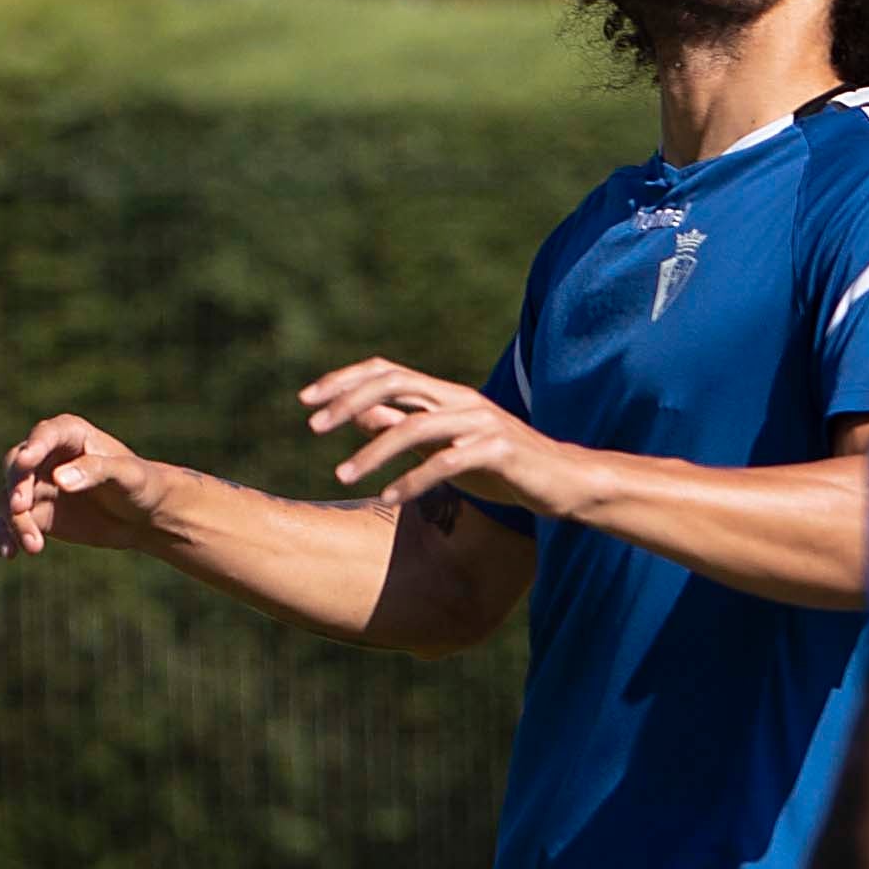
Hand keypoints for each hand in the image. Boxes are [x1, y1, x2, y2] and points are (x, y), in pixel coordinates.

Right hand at [0, 413, 177, 556]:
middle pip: (17, 467)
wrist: (142, 516)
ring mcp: (36, 485)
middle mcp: (46, 456)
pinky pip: (8, 522)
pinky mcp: (33, 513)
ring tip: (35, 546)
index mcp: (71, 435)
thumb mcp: (127, 476)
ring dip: (16, 521)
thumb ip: (96, 471)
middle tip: (21, 508)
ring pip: (10, 499)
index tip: (25, 462)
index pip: (45, 436)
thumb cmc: (141, 485)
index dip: (33, 447)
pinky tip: (10, 553)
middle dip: (16, 487)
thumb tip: (59, 479)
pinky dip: (6, 536)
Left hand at [301, 358, 590, 515]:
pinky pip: (447, 461)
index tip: (306, 400)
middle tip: (312, 427)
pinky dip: (414, 479)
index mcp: (444, 395)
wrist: (561, 481)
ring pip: (416, 425)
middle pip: (396, 383)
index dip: (344, 380)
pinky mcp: (498, 449)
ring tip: (341, 476)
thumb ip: (403, 427)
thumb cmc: (497, 465)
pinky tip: (389, 496)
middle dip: (348, 401)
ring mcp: (481, 422)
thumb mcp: (441, 445)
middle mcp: (460, 400)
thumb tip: (359, 414)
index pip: (386, 372)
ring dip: (373, 451)